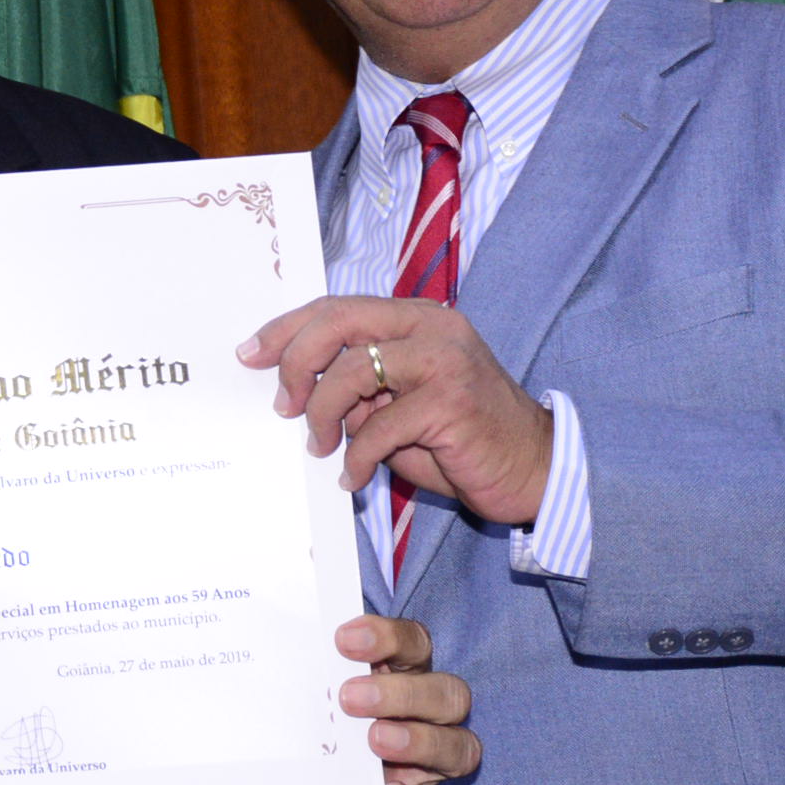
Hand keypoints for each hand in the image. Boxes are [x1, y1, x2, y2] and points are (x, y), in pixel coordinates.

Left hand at [240, 297, 552, 523]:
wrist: (534, 468)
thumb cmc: (461, 438)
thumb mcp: (400, 402)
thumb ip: (358, 386)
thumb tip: (295, 390)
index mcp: (416, 318)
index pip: (337, 307)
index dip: (288, 328)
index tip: (250, 354)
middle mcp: (432, 328)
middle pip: (338, 322)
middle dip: (296, 362)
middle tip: (283, 405)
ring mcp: (445, 361)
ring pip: (352, 373)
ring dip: (323, 416)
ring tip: (321, 447)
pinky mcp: (451, 404)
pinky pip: (377, 429)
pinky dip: (356, 458)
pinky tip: (354, 477)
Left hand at [251, 614, 479, 784]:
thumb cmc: (301, 729)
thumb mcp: (303, 697)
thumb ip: (308, 672)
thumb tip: (278, 642)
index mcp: (399, 676)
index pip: (416, 645)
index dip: (390, 637)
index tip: (342, 640)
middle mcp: (422, 717)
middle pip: (450, 694)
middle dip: (405, 692)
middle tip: (349, 698)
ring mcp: (422, 768)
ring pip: (458, 748)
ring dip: (419, 740)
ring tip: (374, 739)